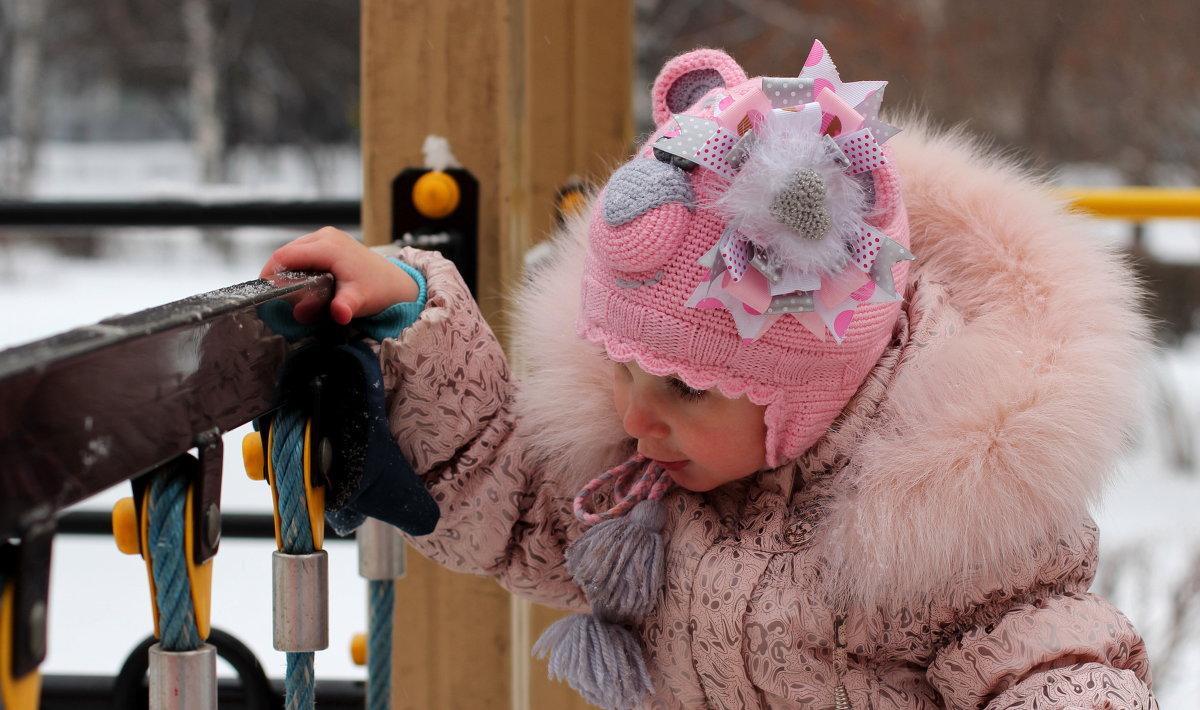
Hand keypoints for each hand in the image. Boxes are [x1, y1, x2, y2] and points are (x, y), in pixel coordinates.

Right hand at [260, 227, 419, 324]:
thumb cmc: (378, 290)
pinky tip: (302, 284)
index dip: (269, 274)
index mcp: (328, 246)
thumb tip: (339, 313)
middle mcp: (325, 236)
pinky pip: (302, 252)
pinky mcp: (328, 241)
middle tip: (276, 298)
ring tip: (289, 293)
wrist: (395, 283)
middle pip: (286, 253)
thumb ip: (346, 306)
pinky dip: (297, 268)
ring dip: (287, 272)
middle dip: (277, 275)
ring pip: (292, 252)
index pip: (285, 256)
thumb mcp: (361, 300)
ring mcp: (326, 236)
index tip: (264, 293)